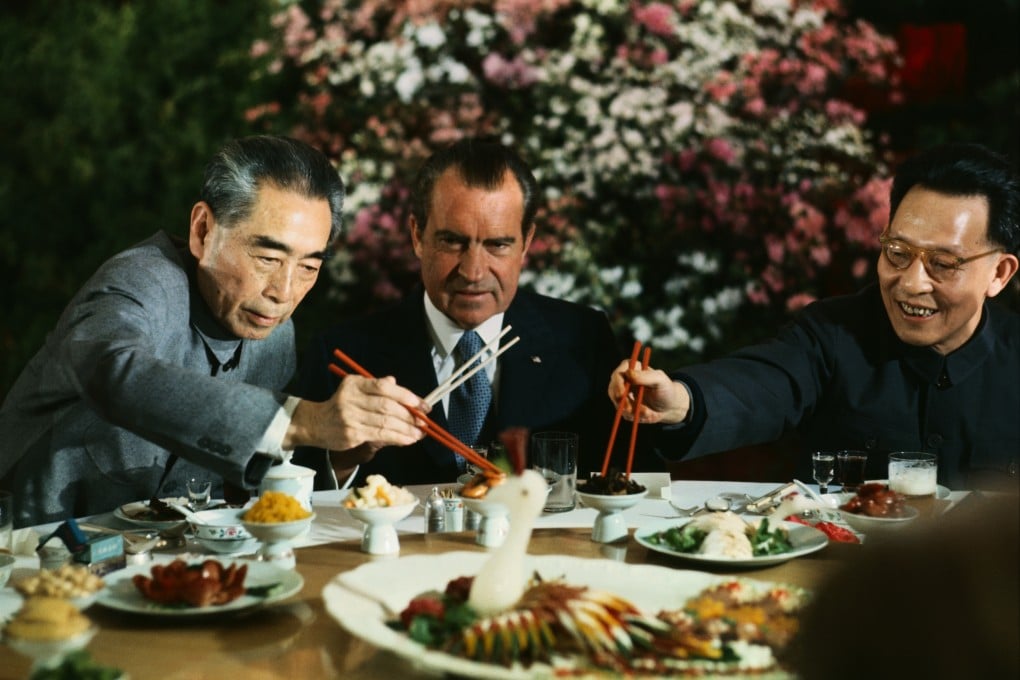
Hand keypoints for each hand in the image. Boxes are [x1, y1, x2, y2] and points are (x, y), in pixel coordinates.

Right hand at [285, 375, 428, 451]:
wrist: (316, 423)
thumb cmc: (341, 404)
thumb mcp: (356, 389)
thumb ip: (376, 386)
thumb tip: (395, 382)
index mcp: (355, 384)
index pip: (384, 387)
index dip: (406, 396)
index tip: (422, 404)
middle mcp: (352, 399)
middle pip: (387, 406)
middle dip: (409, 415)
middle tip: (423, 421)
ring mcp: (351, 417)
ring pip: (385, 423)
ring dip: (406, 429)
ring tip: (419, 433)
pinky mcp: (352, 434)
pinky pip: (379, 435)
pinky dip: (396, 438)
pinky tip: (407, 440)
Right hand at [607, 359, 690, 423]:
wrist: (670, 406)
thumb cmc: (666, 389)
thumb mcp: (660, 380)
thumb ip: (646, 376)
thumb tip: (628, 373)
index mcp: (632, 369)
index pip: (618, 374)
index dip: (617, 384)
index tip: (621, 394)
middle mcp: (625, 380)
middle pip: (613, 389)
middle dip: (621, 401)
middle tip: (629, 410)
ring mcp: (623, 394)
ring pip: (618, 403)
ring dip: (631, 410)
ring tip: (647, 412)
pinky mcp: (625, 406)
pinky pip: (623, 413)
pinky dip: (634, 416)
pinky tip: (646, 414)